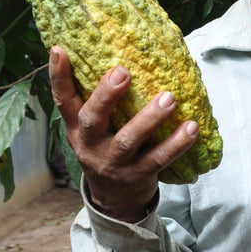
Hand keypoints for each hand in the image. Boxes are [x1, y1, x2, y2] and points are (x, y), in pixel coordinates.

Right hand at [49, 45, 199, 221]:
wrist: (115, 202)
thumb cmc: (108, 151)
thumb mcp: (94, 131)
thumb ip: (102, 103)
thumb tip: (121, 55)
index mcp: (77, 129)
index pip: (63, 100)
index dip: (59, 76)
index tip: (60, 49)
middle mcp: (90, 146)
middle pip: (93, 118)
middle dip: (106, 95)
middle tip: (123, 71)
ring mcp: (113, 163)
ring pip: (128, 140)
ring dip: (149, 118)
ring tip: (169, 97)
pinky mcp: (137, 177)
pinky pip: (158, 160)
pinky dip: (176, 144)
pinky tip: (191, 128)